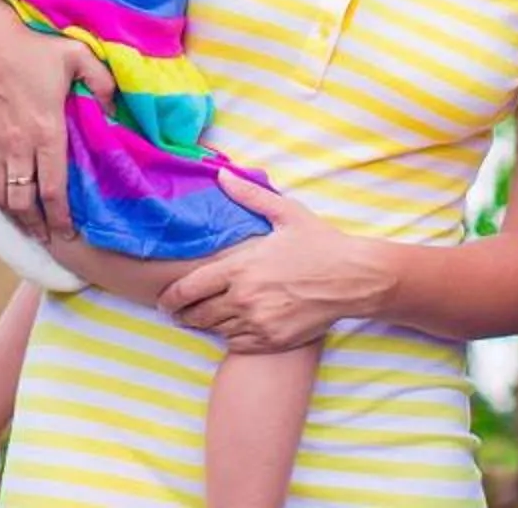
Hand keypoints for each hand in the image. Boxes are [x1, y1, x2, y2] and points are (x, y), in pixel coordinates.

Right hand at [0, 0, 111, 241]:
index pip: (53, 188)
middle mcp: (18, 144)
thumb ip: (101, 81)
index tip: (68, 234)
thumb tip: (115, 106)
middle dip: (36, 224)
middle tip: (49, 237)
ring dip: (12, 215)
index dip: (61, 217)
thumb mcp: (77, 54)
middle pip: (24, 201)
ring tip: (26, 225)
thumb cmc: (34, 43)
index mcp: (45, 130)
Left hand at [156, 173, 380, 353]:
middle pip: (197, 315)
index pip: (190, 288)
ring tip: (199, 320)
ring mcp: (259, 322)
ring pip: (215, 330)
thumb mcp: (285, 214)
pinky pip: (237, 344)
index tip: (163, 301)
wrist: (355, 279)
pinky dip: (229, 337)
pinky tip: (230, 328)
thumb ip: (249, 195)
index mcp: (241, 267)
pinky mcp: (273, 341)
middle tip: (176, 313)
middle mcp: (245, 298)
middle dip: (182, 315)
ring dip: (204, 326)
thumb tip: (221, 173)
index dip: (170, 297)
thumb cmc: (320, 244)